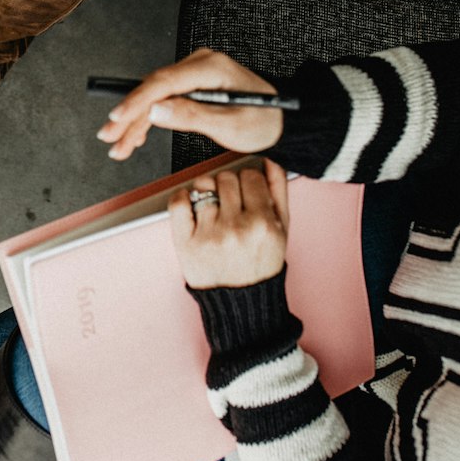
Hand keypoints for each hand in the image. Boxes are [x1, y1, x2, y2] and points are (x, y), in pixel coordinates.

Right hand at [96, 47, 282, 159]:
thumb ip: (192, 116)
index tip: (118, 118)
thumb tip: (156, 112)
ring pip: (154, 97)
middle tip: (110, 137)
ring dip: (135, 121)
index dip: (137, 101)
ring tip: (118, 146)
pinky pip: (164, 100)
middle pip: (153, 89)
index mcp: (211, 68)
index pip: (164, 82)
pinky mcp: (193, 85)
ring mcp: (195, 73)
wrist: (284, 119)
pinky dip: (149, 119)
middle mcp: (200, 65)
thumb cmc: (265, 121)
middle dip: (129, 115)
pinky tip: (135, 136)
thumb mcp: (230, 125)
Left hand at [168, 162, 289, 288]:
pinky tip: (193, 205)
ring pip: (203, 184)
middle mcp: (236, 229)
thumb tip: (271, 158)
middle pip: (227, 177)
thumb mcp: (281, 230)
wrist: (240, 302)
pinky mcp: (186, 243)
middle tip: (233, 203)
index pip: (251, 175)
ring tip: (215, 207)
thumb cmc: (261, 264)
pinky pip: (178, 201)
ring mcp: (209, 235)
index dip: (249, 181)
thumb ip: (279, 191)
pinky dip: (183, 196)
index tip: (248, 193)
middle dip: (230, 186)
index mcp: (263, 224)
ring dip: (209, 190)